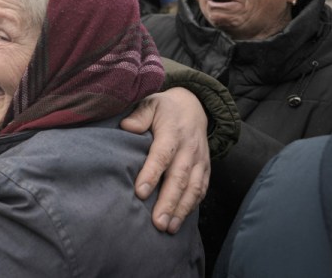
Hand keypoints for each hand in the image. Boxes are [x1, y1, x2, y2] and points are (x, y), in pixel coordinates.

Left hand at [121, 87, 209, 233]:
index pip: (162, 155)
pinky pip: (201, 189)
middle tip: (157, 222)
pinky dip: (192, 205)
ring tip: (169, 228)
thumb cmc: (165, 108)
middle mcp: (188, 148)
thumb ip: (139, 115)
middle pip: (179, 178)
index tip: (140, 192)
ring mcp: (199, 160)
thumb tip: (127, 127)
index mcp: (172, 132)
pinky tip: (181, 220)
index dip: (151, 174)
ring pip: (192, 188)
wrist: (194, 105)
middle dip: (168, 202)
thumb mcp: (151, 103)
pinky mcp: (205, 168)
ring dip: (181, 210)